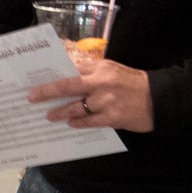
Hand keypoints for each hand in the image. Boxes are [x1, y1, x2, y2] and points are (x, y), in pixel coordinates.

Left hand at [27, 56, 154, 131]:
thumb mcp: (113, 70)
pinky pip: (88, 121)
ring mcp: (106, 101)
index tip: (37, 79)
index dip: (53, 76)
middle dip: (47, 92)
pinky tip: (70, 123)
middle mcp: (101, 83)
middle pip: (67, 86)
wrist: (160, 98)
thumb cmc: (133, 83)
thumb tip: (66, 75)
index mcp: (100, 68)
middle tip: (32, 97)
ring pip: (76, 107)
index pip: (71, 70)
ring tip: (49, 115)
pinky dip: (78, 123)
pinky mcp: (112, 118)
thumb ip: (91, 71)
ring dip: (60, 112)